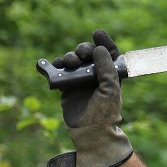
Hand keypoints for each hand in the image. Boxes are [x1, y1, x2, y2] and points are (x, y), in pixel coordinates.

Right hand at [52, 30, 133, 166]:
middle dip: (83, 49)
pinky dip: (56, 66)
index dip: (104, 41)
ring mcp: (80, 80)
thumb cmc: (105, 113)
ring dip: (70, 57)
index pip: (109, 53)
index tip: (97, 33)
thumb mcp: (110, 90)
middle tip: (80, 54)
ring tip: (69, 62)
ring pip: (74, 61)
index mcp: (111, 75)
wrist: (90, 133)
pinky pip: (60, 71)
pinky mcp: (67, 87)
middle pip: (89, 54)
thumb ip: (106, 69)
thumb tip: (99, 50)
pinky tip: (55, 65)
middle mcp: (96, 75)